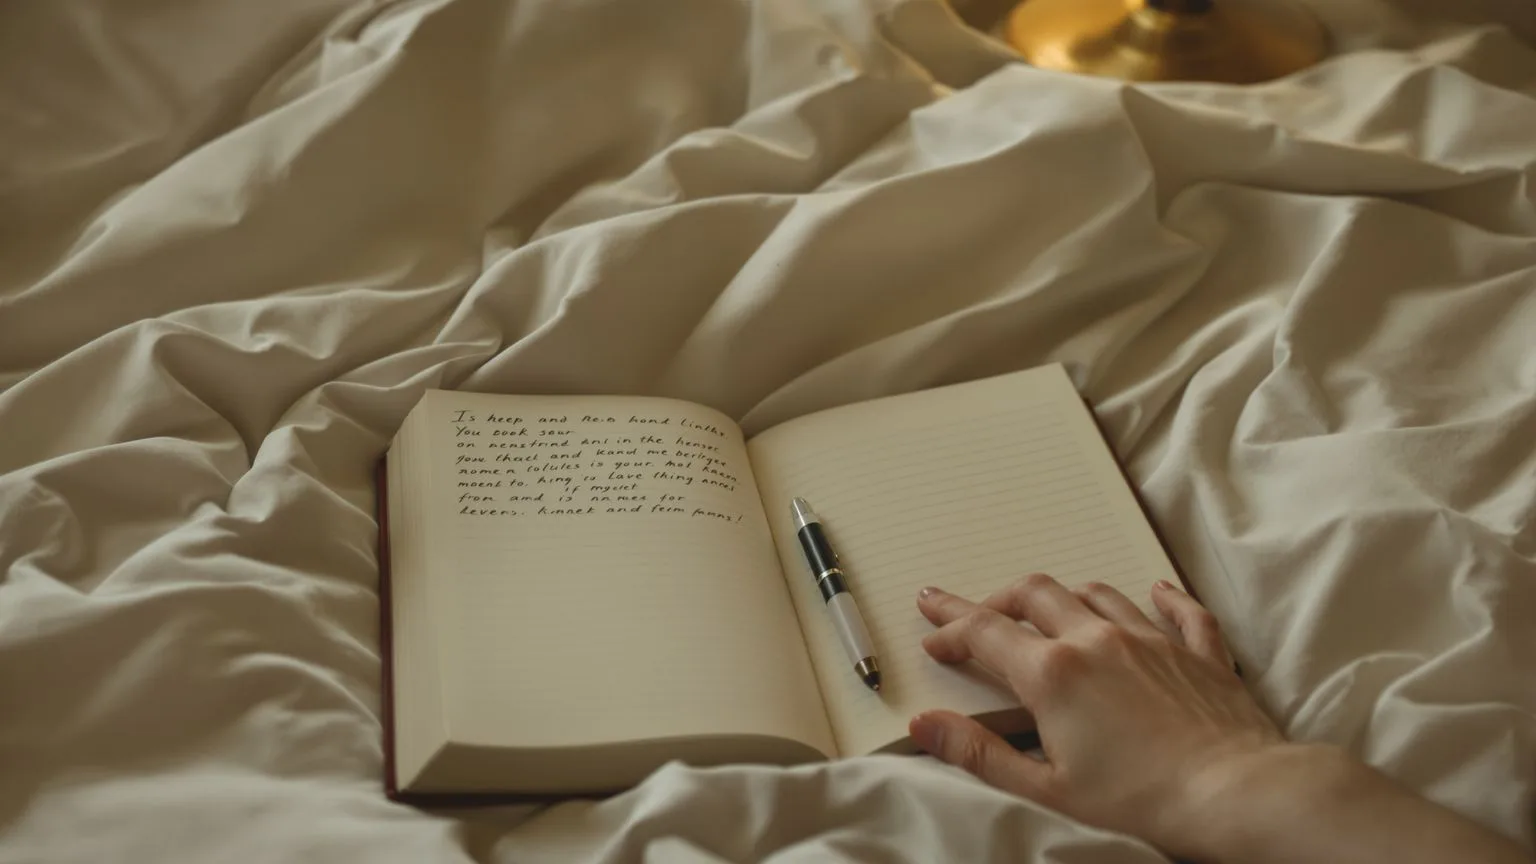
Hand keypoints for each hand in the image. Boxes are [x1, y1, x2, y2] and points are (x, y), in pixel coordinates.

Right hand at [909, 575, 1285, 858]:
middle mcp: (1097, 640)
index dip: (951, 627)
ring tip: (1049, 607)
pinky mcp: (1198, 653)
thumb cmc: (1143, 800)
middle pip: (1034, 595)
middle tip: (975, 610)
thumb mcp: (1045, 788)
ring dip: (1064, 595)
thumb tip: (926, 725)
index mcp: (1053, 673)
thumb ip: (979, 752)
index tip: (932, 628)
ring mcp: (1151, 640)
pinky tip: (1156, 590)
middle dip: (997, 598)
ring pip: (1096, 593)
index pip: (984, 632)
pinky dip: (1162, 596)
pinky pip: (1179, 610)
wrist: (1236, 794)